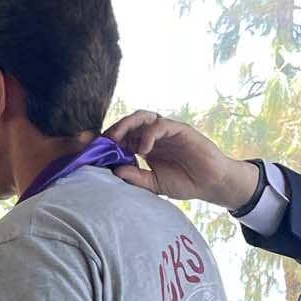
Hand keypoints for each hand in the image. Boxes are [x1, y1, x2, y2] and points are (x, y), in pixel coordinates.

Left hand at [101, 111, 258, 209]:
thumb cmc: (184, 181)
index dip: (107, 141)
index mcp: (145, 146)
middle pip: (129, 123)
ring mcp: (167, 131)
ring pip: (143, 117)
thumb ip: (135, 177)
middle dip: (113, 130)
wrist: (210, 184)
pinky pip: (160, 125)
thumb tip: (114, 171)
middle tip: (101, 141)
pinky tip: (143, 150)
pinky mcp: (180, 129)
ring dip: (126, 124)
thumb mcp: (154, 183)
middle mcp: (154, 135)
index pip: (123, 137)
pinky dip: (148, 135)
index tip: (91, 149)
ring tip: (116, 138)